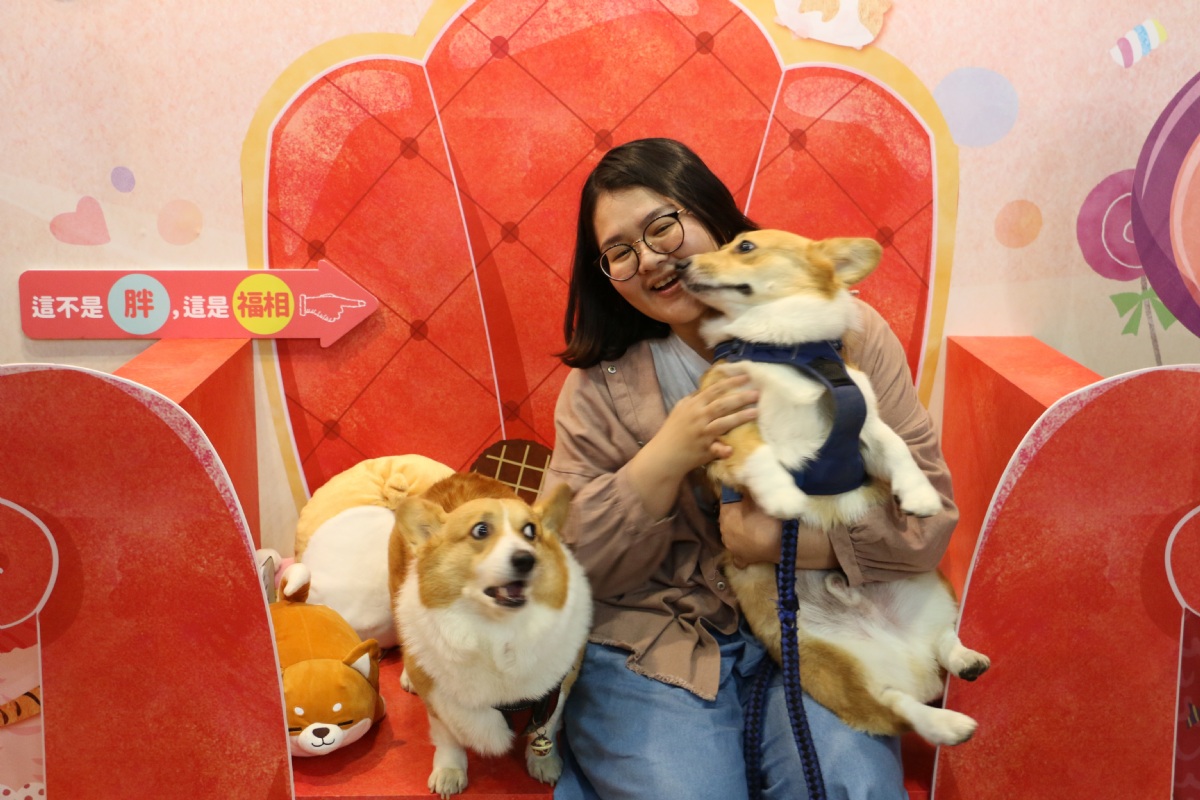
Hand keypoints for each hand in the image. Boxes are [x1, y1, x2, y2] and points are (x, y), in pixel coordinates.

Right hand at [625, 372, 757, 519]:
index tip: (746, 377)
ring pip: (724, 422)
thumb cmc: (672, 431)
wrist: (664, 454)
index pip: (715, 390)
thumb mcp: (679, 410)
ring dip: (741, 417)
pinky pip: (716, 448)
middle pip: (723, 404)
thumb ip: (692, 400)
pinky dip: (723, 449)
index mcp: (693, 405)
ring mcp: (702, 433)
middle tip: (758, 393)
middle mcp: (698, 416)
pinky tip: (731, 449)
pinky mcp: (704, 448)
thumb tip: (704, 390)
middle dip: (741, 397)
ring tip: (756, 412)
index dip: (731, 382)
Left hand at [719, 495, 781, 566]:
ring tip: (752, 531)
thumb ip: (746, 492)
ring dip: (738, 534)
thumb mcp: (756, 497)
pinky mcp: (740, 558)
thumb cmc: (767, 515)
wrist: (779, 539)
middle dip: (735, 518)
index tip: (743, 501)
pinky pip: (737, 557)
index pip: (725, 503)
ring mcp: (730, 545)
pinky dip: (741, 554)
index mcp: (726, 512)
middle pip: (727, 520)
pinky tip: (748, 551)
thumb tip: (742, 485)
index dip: (735, 502)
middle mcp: (723, 529)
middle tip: (749, 516)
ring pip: (731, 537)